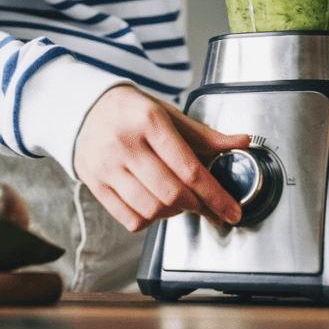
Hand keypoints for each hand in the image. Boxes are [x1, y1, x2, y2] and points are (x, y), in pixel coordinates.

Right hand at [74, 85, 251, 231]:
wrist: (86, 107)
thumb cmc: (133, 111)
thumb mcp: (169, 114)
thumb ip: (204, 135)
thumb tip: (241, 142)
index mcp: (149, 120)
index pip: (189, 168)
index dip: (215, 195)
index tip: (231, 211)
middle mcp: (125, 143)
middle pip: (171, 193)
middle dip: (198, 207)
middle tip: (210, 209)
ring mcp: (106, 165)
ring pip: (151, 209)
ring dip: (175, 215)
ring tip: (182, 204)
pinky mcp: (94, 182)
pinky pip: (129, 218)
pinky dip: (150, 220)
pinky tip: (157, 207)